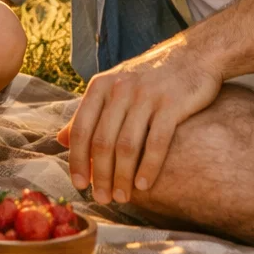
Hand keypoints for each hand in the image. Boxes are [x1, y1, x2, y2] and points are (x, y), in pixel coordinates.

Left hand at [57, 37, 220, 202]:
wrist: (193, 56)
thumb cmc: (149, 78)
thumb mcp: (113, 87)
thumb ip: (88, 113)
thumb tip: (60, 139)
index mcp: (100, 86)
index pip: (81, 129)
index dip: (77, 160)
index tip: (78, 184)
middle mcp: (119, 89)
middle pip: (102, 141)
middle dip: (99, 175)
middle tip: (102, 198)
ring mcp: (146, 96)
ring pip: (127, 145)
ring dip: (122, 176)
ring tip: (122, 196)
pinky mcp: (172, 103)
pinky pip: (156, 142)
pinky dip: (149, 167)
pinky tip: (145, 184)